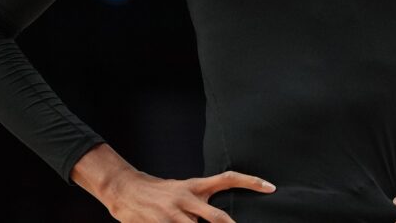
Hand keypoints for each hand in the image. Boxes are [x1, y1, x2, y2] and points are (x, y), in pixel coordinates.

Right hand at [101, 168, 274, 221]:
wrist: (125, 189)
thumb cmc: (158, 192)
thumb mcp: (183, 190)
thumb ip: (200, 200)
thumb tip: (221, 217)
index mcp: (195, 186)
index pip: (228, 178)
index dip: (250, 182)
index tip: (270, 187)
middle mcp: (187, 198)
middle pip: (217, 217)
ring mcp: (174, 214)